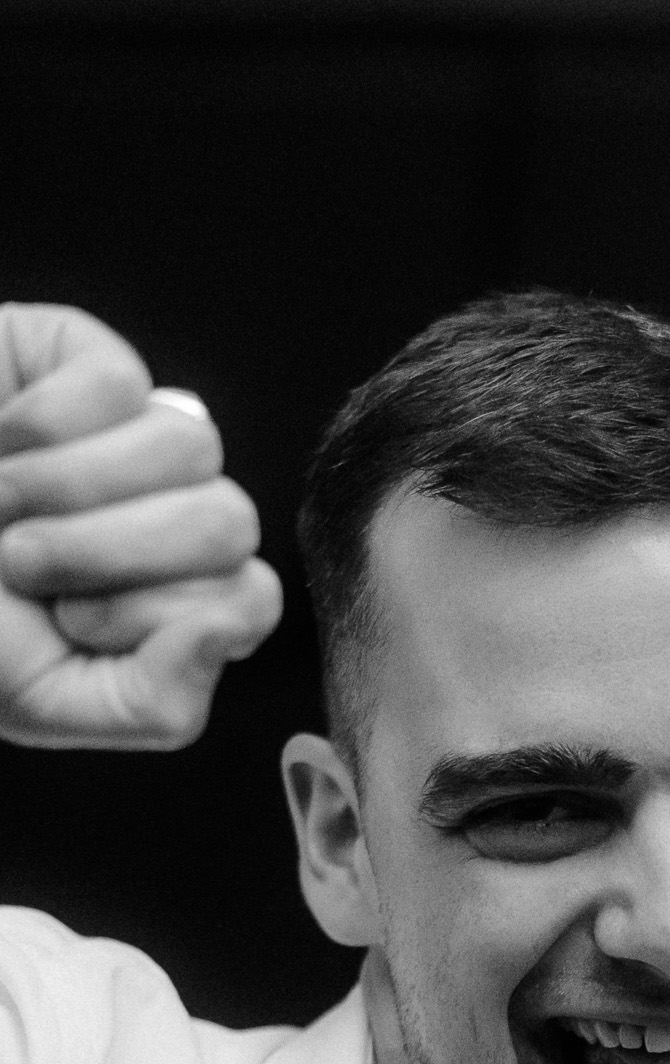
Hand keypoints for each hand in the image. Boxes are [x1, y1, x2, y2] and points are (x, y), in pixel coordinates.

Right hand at [0, 304, 282, 749]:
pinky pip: (118, 383)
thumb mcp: (46, 702)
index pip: (250, 598)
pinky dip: (39, 425)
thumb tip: (222, 628)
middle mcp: (179, 512)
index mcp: (184, 597)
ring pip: (190, 443)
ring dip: (69, 491)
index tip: (70, 622)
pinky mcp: (90, 360)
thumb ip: (159, 702)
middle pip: (230, 520)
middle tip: (17, 562)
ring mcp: (143, 433)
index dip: (161, 614)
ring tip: (0, 508)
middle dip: (108, 554)